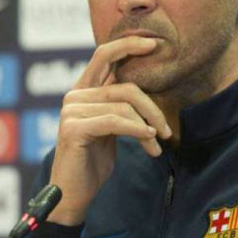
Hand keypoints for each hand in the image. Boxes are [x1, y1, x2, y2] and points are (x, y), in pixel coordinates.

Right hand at [46, 36, 171, 224]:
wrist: (74, 192)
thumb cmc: (94, 159)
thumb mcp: (112, 127)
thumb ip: (121, 105)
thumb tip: (149, 93)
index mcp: (84, 89)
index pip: (104, 55)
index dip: (128, 45)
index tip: (154, 44)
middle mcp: (75, 95)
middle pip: (125, 86)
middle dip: (151, 107)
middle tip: (165, 129)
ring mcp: (71, 110)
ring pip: (123, 105)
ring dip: (147, 127)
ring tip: (156, 145)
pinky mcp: (73, 128)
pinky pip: (115, 121)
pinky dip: (137, 130)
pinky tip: (149, 141)